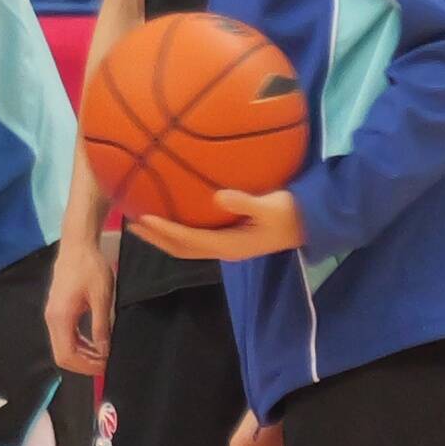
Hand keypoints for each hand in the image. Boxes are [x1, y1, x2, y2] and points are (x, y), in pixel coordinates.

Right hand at [43, 233, 110, 381]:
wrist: (77, 246)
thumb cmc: (90, 268)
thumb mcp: (101, 298)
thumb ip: (101, 326)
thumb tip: (104, 351)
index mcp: (61, 318)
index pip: (67, 355)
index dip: (86, 366)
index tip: (106, 366)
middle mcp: (52, 319)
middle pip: (62, 355)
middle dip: (84, 364)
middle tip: (106, 364)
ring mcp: (52, 315)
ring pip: (63, 347)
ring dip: (82, 355)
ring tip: (103, 355)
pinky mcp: (57, 311)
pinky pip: (65, 336)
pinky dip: (79, 344)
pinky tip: (95, 343)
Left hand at [129, 185, 305, 263]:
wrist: (313, 224)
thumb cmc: (293, 212)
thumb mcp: (272, 207)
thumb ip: (246, 202)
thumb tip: (218, 196)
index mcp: (230, 245)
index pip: (188, 240)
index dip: (164, 231)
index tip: (143, 218)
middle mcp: (224, 250)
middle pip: (181, 248)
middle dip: (155, 238)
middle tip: (131, 223)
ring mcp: (227, 246)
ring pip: (187, 246)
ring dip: (163, 236)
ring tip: (143, 222)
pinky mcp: (230, 239)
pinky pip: (197, 237)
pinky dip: (178, 230)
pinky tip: (172, 214)